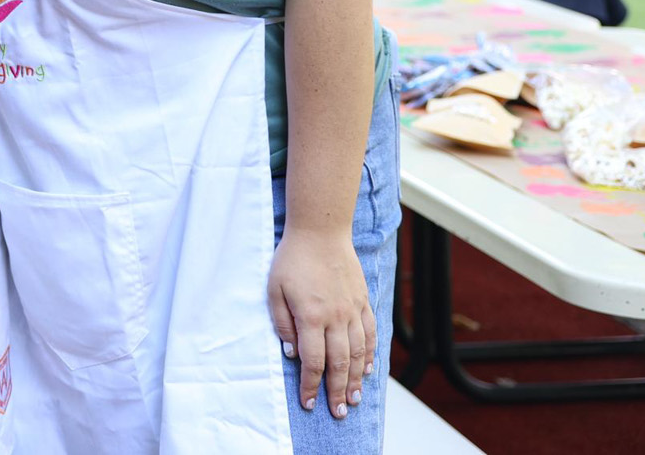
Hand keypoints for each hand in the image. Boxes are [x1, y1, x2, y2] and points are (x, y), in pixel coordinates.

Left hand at [268, 225, 372, 418]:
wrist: (320, 231)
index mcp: (311, 316)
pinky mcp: (362, 301)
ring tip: (353, 399)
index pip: (313, 361)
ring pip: (358, 353)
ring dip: (355, 379)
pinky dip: (369, 355)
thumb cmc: (292, 258)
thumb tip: (291, 353)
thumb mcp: (274, 289)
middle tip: (337, 413)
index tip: (308, 403)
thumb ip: (282, 322)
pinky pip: (370, 334)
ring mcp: (353, 310)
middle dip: (337, 392)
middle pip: (339, 363)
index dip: (311, 385)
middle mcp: (336, 317)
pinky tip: (367, 370)